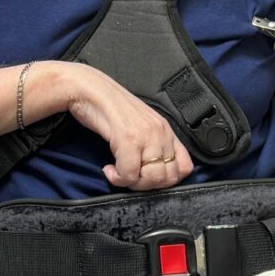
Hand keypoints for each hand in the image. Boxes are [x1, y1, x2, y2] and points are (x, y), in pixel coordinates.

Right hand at [49, 63, 193, 191]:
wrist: (89, 90)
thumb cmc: (110, 108)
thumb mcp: (140, 125)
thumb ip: (152, 144)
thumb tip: (155, 172)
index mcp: (166, 130)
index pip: (185, 167)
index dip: (168, 180)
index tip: (147, 178)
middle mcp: (160, 132)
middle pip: (168, 177)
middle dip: (146, 186)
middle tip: (129, 178)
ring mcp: (146, 135)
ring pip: (151, 178)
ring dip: (132, 183)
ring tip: (118, 173)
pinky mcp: (128, 138)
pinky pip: (129, 173)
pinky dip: (117, 178)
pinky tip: (108, 169)